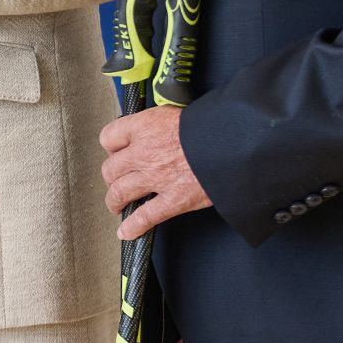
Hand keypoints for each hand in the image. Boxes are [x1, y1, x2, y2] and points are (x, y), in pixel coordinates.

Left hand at [100, 105, 212, 238]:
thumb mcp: (176, 111)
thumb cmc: (211, 126)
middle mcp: (144, 153)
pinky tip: (126, 231)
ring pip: (120, 192)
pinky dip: (133, 227)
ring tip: (116, 204)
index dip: (112, 146)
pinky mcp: (173, 200)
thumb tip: (157, 127)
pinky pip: (145, 216)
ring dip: (114, 201)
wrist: (233, 144)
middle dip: (111, 176)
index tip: (116, 151)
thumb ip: (159, 122)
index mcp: (144, 127)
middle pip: (110, 168)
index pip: (109, 137)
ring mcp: (156, 178)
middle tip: (116, 179)